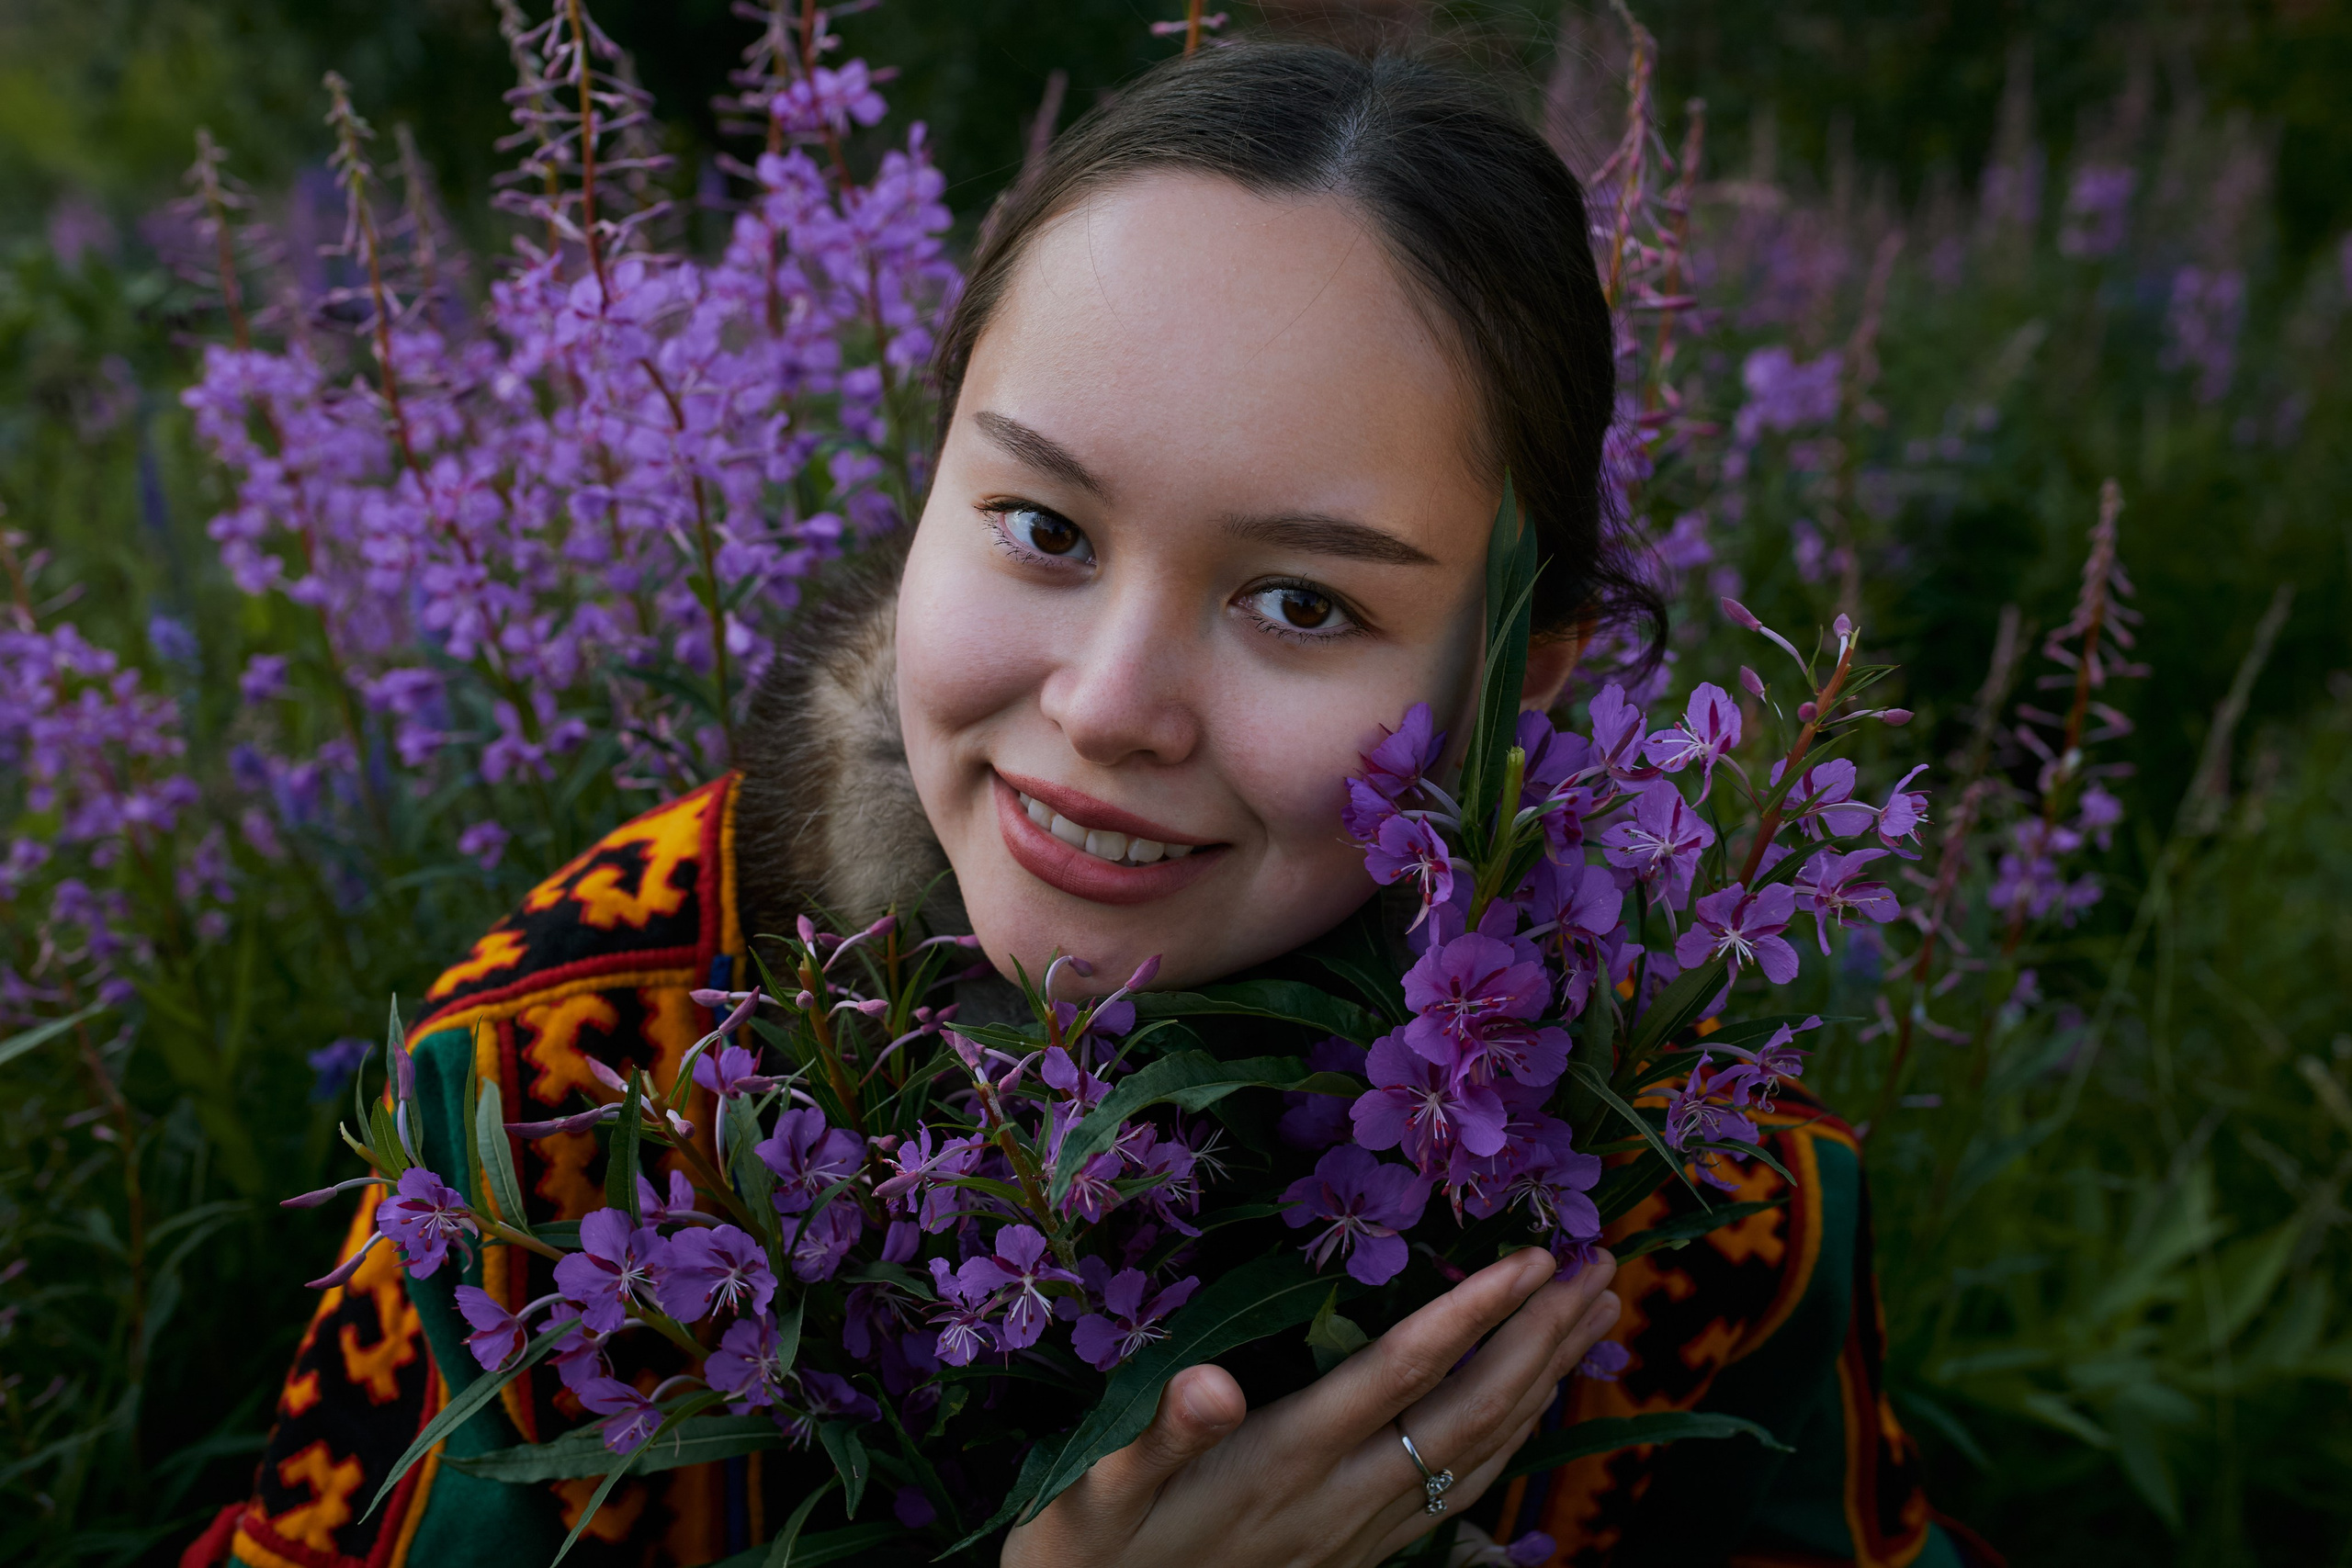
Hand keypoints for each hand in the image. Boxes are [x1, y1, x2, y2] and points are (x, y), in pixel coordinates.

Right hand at [1003, 1247, 1619, 1567]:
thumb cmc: (1093, 1547)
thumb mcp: (1104, 1487)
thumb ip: (1162, 1435)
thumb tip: (1208, 1386)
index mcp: (1286, 1458)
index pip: (1403, 1375)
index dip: (1471, 1314)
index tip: (1529, 1258)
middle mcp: (1341, 1494)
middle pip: (1471, 1411)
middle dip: (1543, 1337)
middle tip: (1599, 1268)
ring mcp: (1362, 1528)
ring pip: (1481, 1450)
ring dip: (1548, 1378)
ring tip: (1595, 1311)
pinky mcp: (1364, 1548)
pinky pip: (1462, 1483)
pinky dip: (1514, 1429)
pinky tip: (1536, 1395)